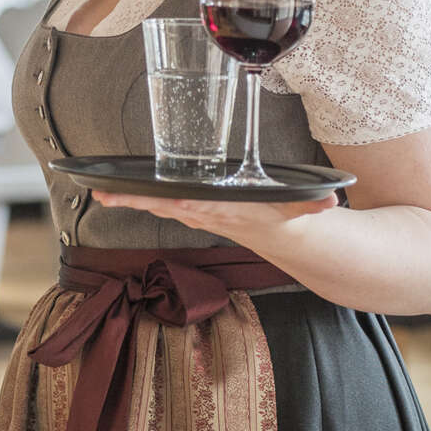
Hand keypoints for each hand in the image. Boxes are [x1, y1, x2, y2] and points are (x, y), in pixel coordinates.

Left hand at [90, 190, 337, 248]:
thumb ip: (314, 204)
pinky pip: (163, 205)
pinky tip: (120, 193)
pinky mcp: (196, 213)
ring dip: (129, 200)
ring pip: (158, 206)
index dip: (166, 201)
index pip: (191, 205)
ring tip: (99, 190)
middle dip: (132, 201)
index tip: (143, 197)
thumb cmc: (288, 216)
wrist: (287, 239)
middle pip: (163, 206)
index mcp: (224, 211)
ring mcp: (198, 216)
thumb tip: (331, 200)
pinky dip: (141, 199)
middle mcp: (205, 215)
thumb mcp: (302, 209)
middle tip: (100, 192)